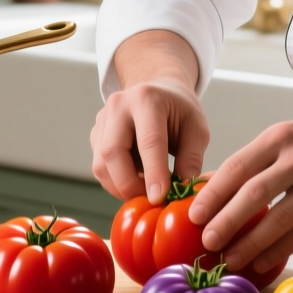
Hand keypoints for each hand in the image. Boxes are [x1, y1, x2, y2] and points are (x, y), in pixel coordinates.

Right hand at [91, 30, 208, 203]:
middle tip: (151, 200)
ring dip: (121, 187)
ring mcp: (102, 120)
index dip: (153, 173)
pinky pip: (100, 167)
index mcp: (147, 99)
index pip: (148, 141)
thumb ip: (191, 158)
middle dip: (130, 184)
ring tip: (146, 189)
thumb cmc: (179, 111)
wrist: (158, 92)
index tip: (159, 198)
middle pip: (112, 153)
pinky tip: (136, 178)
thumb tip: (181, 188)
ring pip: (101, 165)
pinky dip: (116, 182)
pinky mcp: (95, 135)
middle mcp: (118, 106)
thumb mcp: (197, 128)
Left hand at [187, 117, 292, 274]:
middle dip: (226, 221)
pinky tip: (262, 261)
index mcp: (279, 138)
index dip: (213, 194)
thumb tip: (208, 185)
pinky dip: (280, 250)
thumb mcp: (286, 138)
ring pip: (279, 219)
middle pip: (254, 194)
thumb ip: (251, 161)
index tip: (193, 215)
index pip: (237, 167)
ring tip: (230, 259)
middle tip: (207, 242)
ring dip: (251, 243)